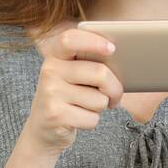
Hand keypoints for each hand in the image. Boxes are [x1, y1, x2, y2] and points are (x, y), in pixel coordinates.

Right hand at [21, 26, 124, 156]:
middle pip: (100, 73)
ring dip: (101, 106)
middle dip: (115, 88)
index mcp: (55, 56)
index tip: (112, 48)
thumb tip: (125, 61)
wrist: (42, 128)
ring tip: (88, 106)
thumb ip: (91, 63)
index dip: (93, 41)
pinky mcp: (55, 115)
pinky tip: (79, 118)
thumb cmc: (69, 96)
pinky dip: (92, 121)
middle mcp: (49, 71)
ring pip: (99, 99)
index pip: (70, 39)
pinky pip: (92, 118)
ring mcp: (50, 93)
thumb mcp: (74, 76)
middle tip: (114, 95)